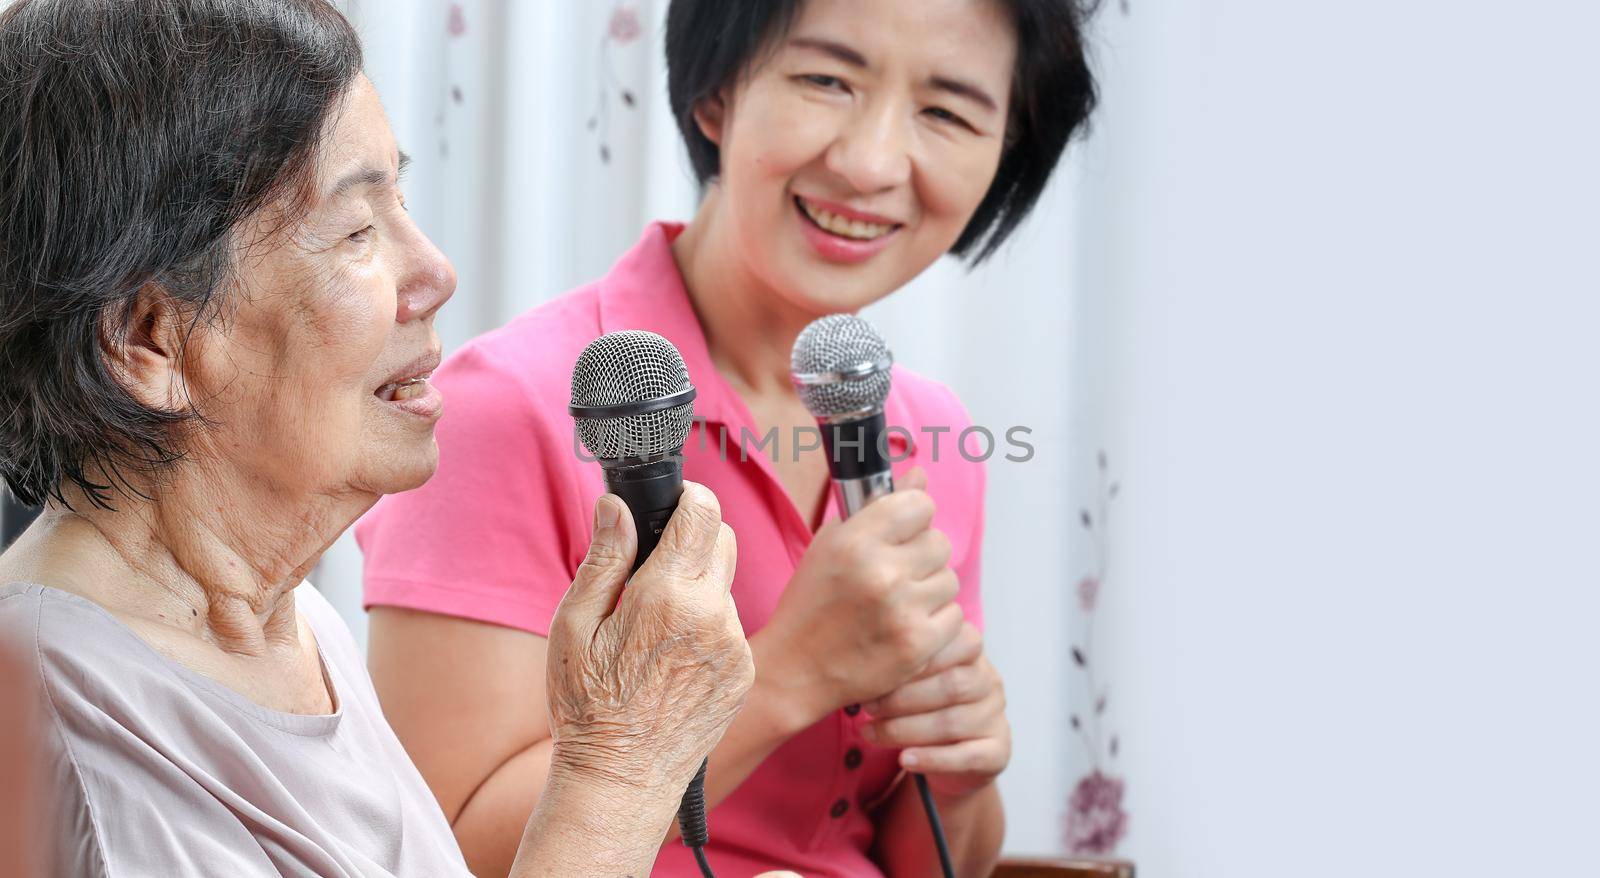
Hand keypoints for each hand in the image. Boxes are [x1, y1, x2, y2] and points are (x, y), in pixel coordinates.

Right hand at [544, 483, 753, 799]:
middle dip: (693, 538)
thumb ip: (603, 558)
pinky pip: (730, 627)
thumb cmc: (587, 707)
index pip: (702, 512)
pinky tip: (672, 657)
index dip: (687, 497)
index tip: (672, 502)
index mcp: (668, 596)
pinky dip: (707, 627)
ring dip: (697, 588)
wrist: (621, 782)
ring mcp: (734, 647)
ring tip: (655, 626)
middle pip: (722, 540)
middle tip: (654, 567)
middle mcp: (713, 616)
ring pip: (724, 586)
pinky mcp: (743, 673)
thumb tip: (616, 505)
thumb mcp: (573, 625)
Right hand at [758, 467, 964, 715]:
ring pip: (950, 579)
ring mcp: (902, 610)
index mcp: (855, 540)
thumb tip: (920, 474)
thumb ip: (876, 508)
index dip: (914, 517)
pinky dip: (936, 622)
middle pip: (939, 542)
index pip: (920, 504)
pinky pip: (955, 616)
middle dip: (922, 557)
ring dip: (930, 590)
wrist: (796, 669)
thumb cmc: (811, 604)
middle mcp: (881, 571)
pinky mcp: (918, 645)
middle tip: (897, 575)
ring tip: (899, 604)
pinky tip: (907, 627)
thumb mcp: (831, 545)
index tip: (903, 532)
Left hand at [861, 622, 1010, 798]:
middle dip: (903, 698)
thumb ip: (900, 663)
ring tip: (871, 733)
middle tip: (868, 706)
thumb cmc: (922, 703)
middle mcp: (989, 682)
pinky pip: (966, 756)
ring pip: (953, 722)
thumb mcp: (913, 676)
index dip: (918, 658)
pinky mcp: (997, 752)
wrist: (950, 753)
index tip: (877, 670)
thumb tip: (859, 663)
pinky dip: (931, 759)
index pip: (957, 643)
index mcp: (971, 652)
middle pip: (952, 685)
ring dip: (906, 729)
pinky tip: (904, 760)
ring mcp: (995, 717)